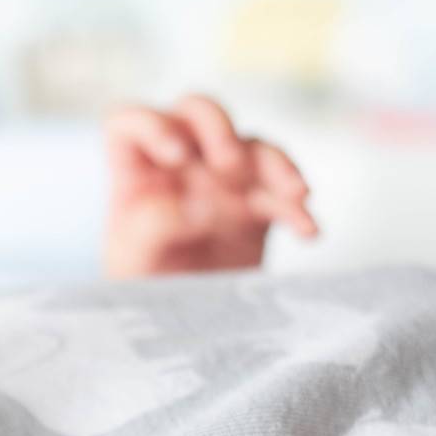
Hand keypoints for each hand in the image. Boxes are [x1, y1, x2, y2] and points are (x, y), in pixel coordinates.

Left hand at [102, 94, 318, 278]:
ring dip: (276, 164)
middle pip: (197, 112)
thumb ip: (153, 227)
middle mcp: (178, 162)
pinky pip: (282, 191)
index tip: (175, 157)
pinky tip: (307, 229)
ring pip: (252, 145)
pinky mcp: (256, 204)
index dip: (152, 126)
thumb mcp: (132, 260)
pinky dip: (296, 207)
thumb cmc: (143, 284)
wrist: (176, 324)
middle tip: (230, 163)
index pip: (129, 121)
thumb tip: (197, 205)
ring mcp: (221, 178)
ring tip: (294, 194)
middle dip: (218, 127)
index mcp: (134, 169)